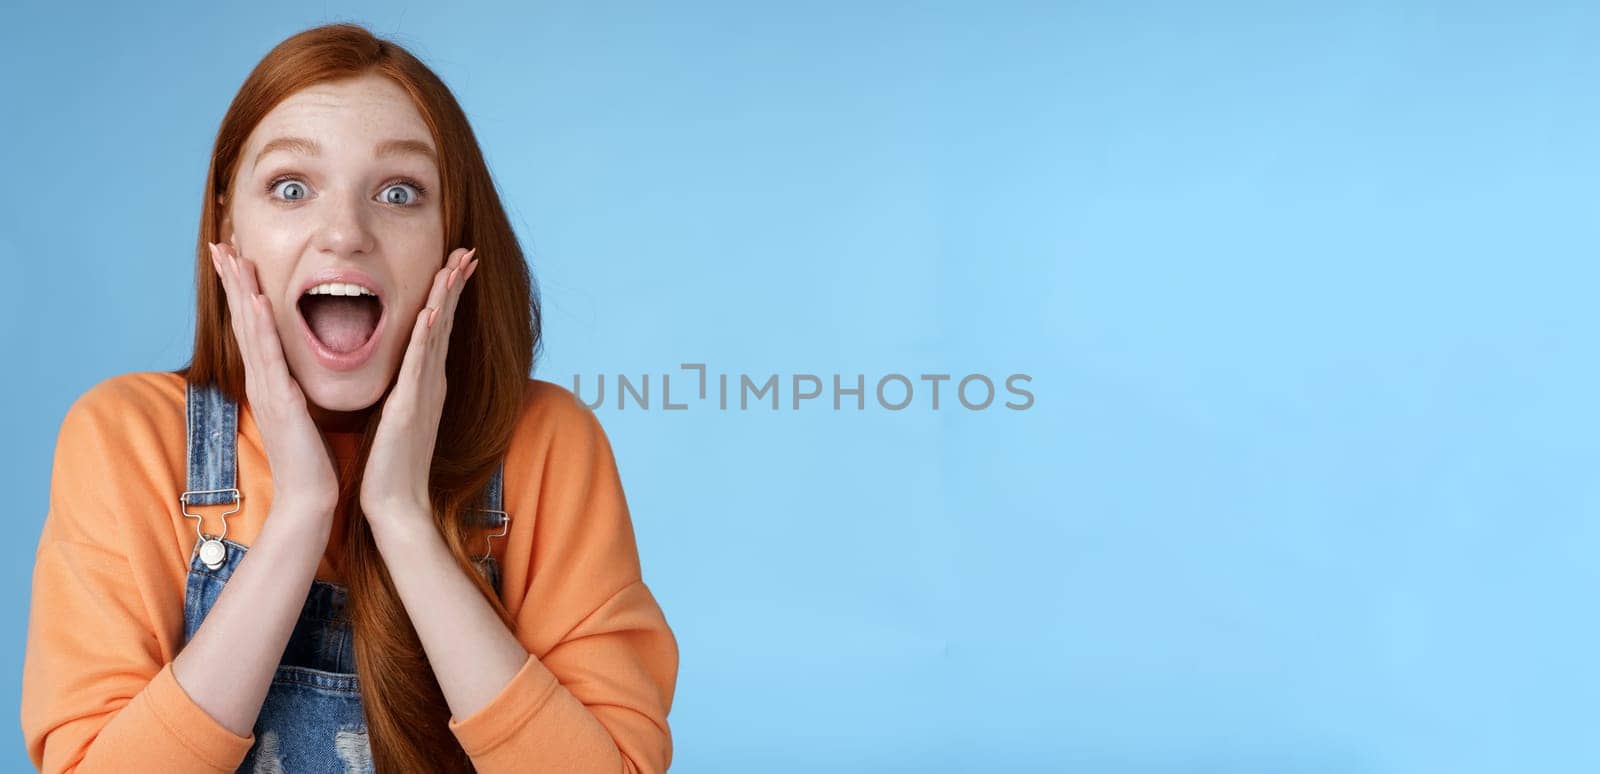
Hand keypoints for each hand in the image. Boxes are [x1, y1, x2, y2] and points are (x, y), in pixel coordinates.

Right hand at [209, 241, 339, 516]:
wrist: (310, 496)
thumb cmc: (309, 457)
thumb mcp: (299, 411)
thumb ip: (291, 387)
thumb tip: (289, 370)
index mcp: (270, 379)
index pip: (253, 326)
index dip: (243, 290)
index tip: (236, 256)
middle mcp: (262, 379)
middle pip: (243, 319)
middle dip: (232, 280)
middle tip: (220, 242)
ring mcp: (267, 388)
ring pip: (250, 330)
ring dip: (240, 291)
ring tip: (231, 257)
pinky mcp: (280, 400)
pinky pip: (268, 357)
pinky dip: (260, 327)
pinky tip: (254, 302)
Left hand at [360, 246, 477, 531]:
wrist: (396, 504)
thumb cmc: (392, 466)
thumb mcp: (398, 418)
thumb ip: (406, 394)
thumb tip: (406, 379)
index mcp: (425, 383)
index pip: (438, 329)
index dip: (448, 295)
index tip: (455, 264)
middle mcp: (431, 382)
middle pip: (445, 323)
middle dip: (456, 285)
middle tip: (468, 251)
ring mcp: (424, 392)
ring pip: (436, 334)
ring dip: (446, 298)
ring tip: (456, 266)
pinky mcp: (410, 405)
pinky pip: (419, 363)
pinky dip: (427, 335)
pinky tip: (431, 311)